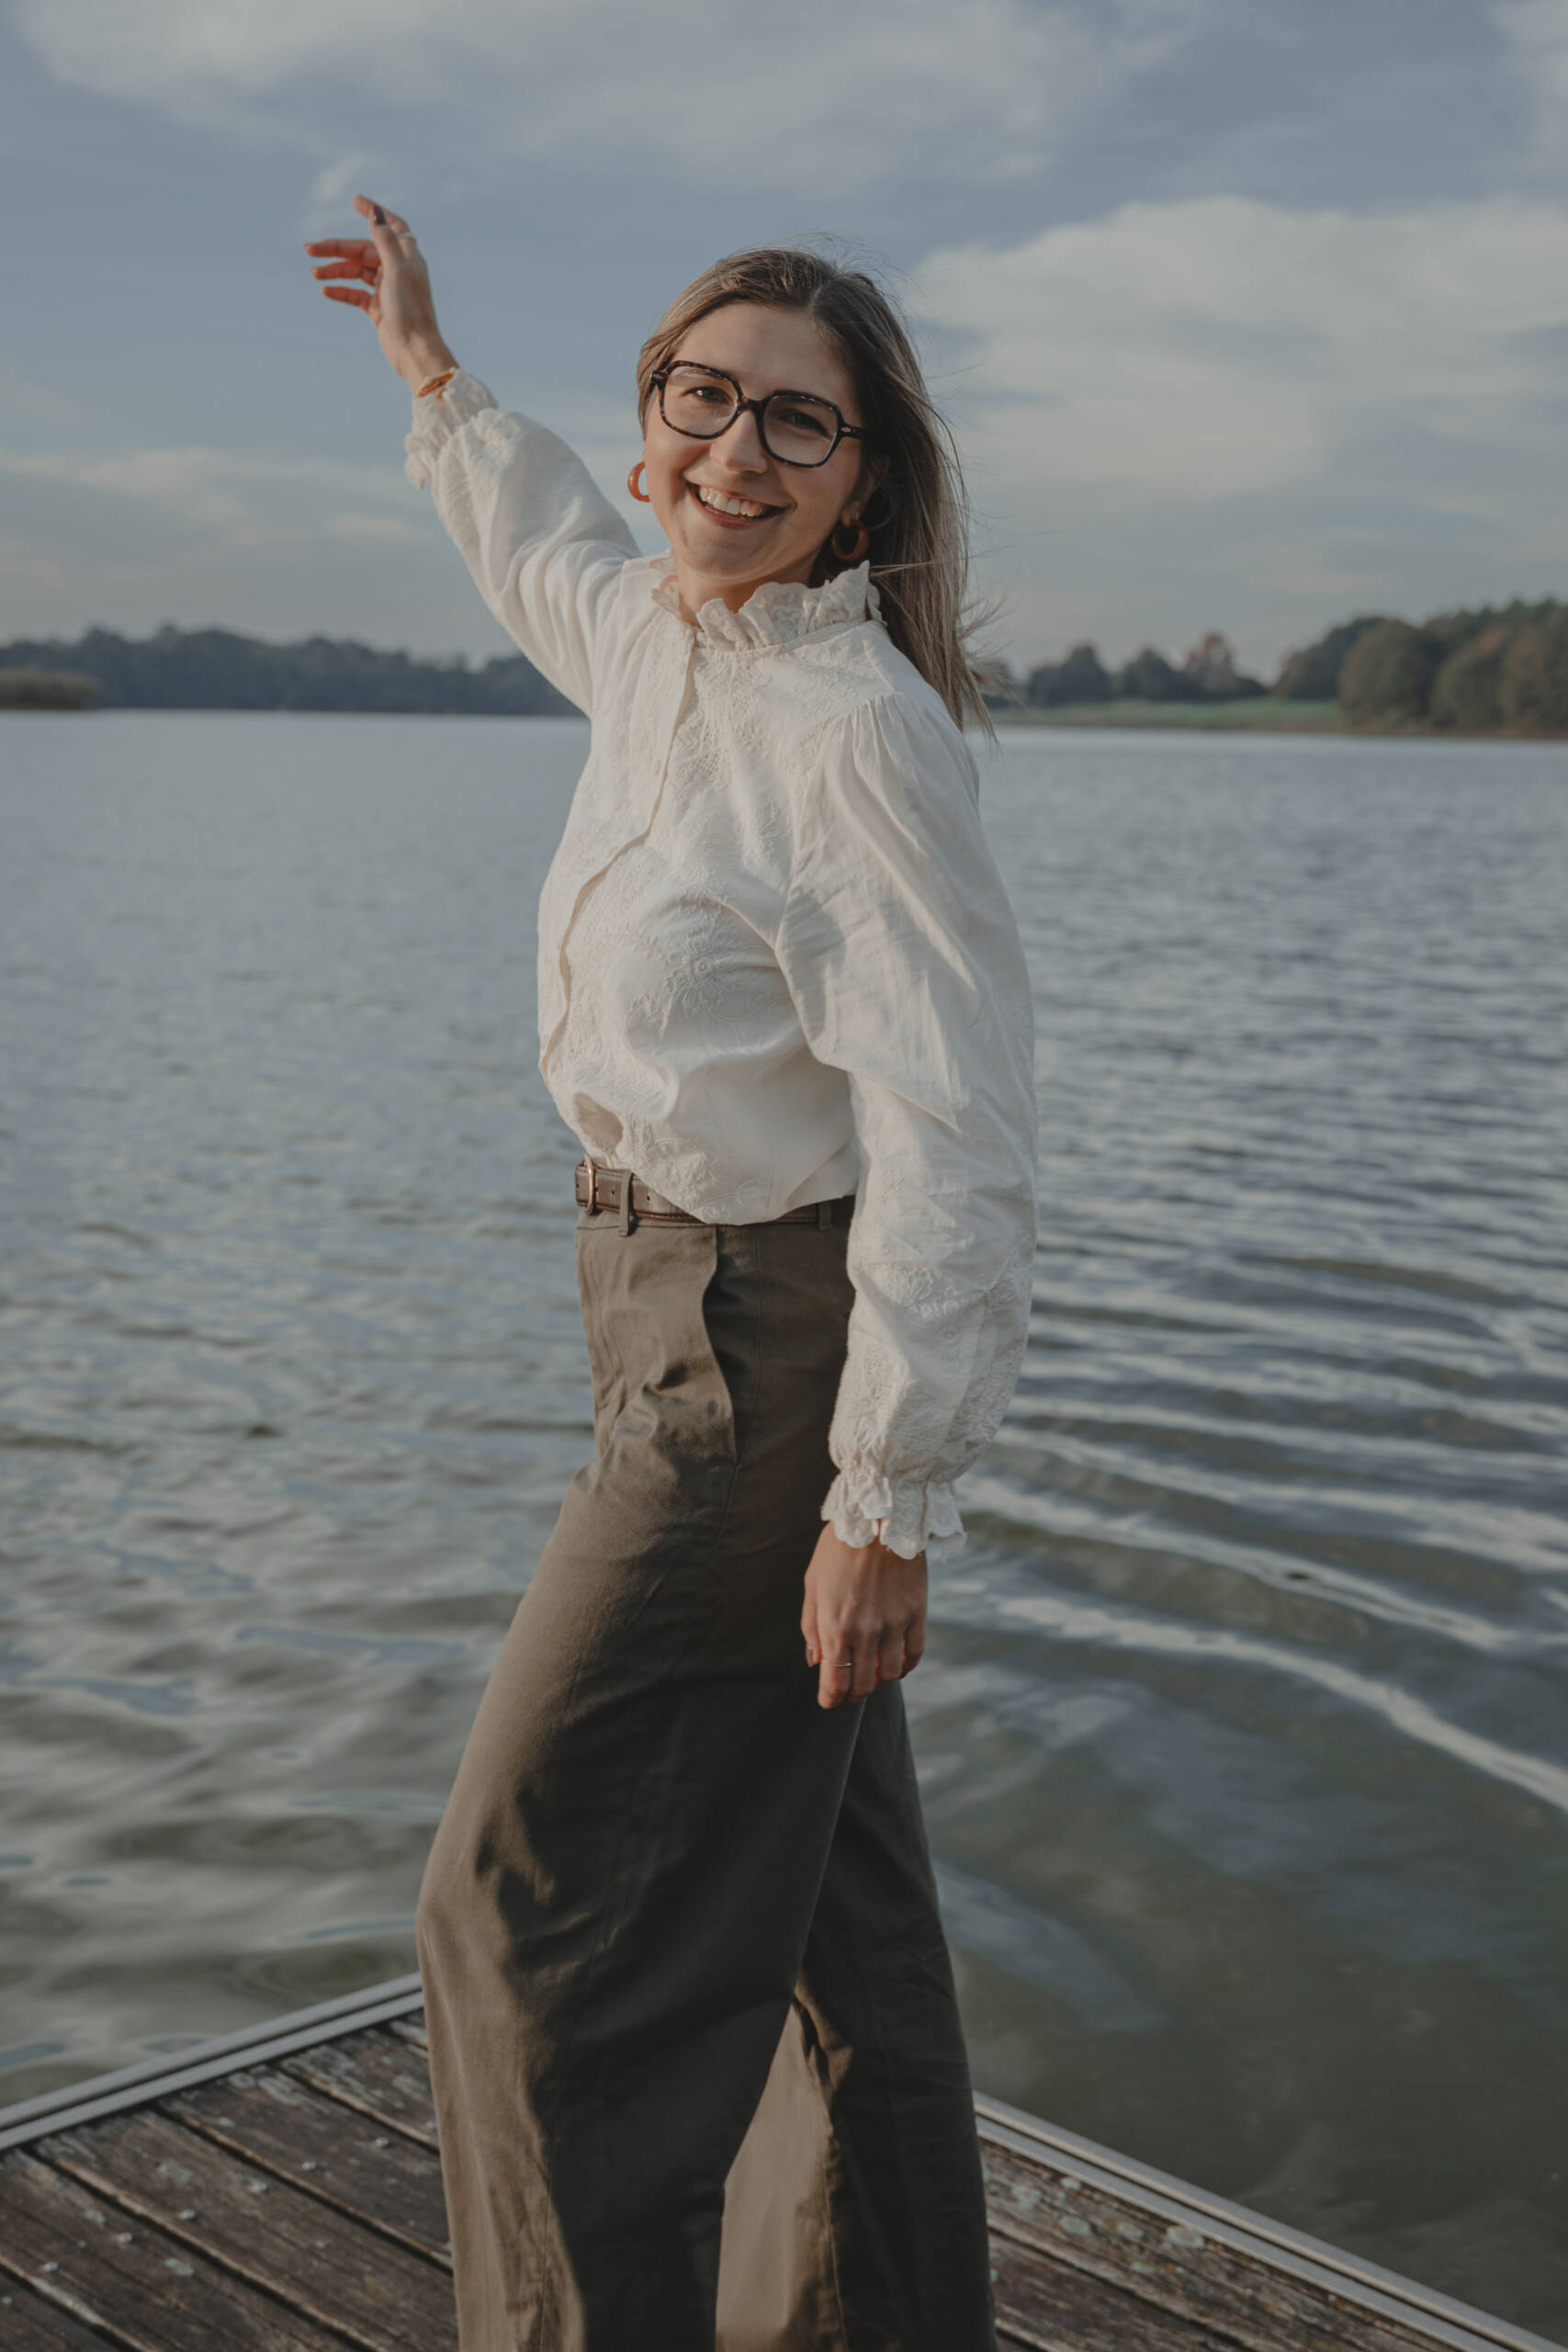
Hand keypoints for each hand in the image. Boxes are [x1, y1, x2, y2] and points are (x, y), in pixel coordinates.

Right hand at [303, 194, 455, 391]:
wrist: (415, 352)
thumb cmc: (410, 311)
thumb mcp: (397, 271)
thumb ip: (385, 241)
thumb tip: (375, 212)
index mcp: (406, 257)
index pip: (390, 225)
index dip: (373, 212)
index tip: (354, 201)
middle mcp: (397, 270)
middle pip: (363, 250)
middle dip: (337, 249)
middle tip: (310, 249)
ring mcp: (387, 290)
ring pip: (356, 272)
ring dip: (335, 270)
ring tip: (314, 273)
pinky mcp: (379, 309)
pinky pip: (356, 294)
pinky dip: (341, 290)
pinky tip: (326, 290)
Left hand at [801, 1525, 926, 1709]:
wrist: (877, 1519)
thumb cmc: (837, 1549)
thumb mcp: (812, 1585)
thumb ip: (811, 1628)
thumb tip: (817, 1661)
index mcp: (835, 1627)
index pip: (835, 1683)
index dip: (830, 1699)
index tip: (828, 1701)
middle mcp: (865, 1633)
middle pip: (863, 1684)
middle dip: (852, 1694)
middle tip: (847, 1691)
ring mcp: (894, 1625)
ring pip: (890, 1675)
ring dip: (879, 1681)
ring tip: (871, 1674)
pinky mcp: (917, 1614)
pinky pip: (914, 1655)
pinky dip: (905, 1667)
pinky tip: (896, 1663)